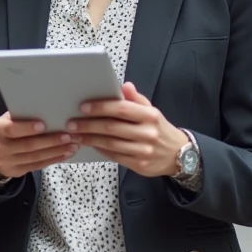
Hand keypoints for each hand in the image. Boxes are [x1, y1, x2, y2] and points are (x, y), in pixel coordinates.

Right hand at [0, 111, 75, 180]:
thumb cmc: (4, 132)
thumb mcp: (6, 121)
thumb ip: (20, 116)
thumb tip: (45, 108)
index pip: (12, 129)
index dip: (27, 128)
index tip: (44, 125)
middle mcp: (0, 148)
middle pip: (28, 146)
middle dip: (50, 141)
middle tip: (69, 136)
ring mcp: (7, 162)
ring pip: (35, 158)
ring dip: (56, 152)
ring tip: (72, 146)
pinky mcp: (16, 172)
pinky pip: (37, 166)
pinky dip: (53, 160)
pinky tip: (64, 154)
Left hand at [66, 83, 187, 177]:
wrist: (178, 155)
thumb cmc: (159, 129)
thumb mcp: (152, 111)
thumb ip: (136, 99)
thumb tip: (125, 85)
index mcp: (150, 116)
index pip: (121, 109)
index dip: (101, 107)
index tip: (83, 107)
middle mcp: (147, 133)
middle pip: (112, 128)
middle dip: (89, 125)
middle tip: (72, 123)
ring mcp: (143, 151)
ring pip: (110, 144)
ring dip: (90, 139)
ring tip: (76, 134)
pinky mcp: (139, 165)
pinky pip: (114, 156)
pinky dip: (100, 149)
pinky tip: (90, 144)